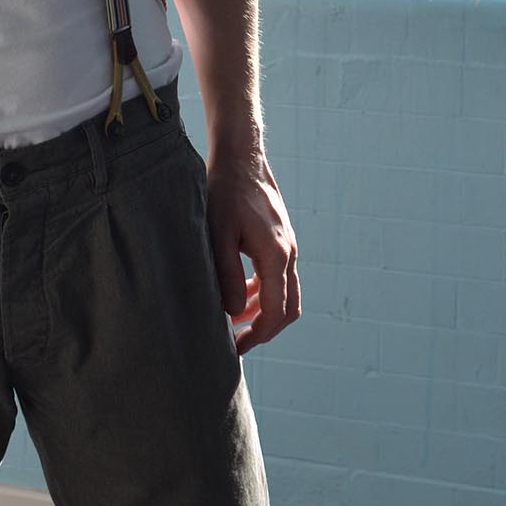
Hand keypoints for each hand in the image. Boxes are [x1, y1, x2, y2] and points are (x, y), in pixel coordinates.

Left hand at [207, 151, 299, 353]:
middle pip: (287, 308)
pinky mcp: (280, 240)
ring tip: (232, 322)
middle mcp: (289, 255)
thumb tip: (230, 312)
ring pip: (284, 294)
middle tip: (236, 343)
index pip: (274, 312)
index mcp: (277, 256)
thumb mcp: (217, 232)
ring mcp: (288, 247)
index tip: (235, 349)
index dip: (257, 335)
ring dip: (261, 311)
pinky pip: (277, 277)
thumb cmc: (225, 191)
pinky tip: (237, 294)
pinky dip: (261, 291)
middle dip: (263, 330)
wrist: (242, 157)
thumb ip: (225, 273)